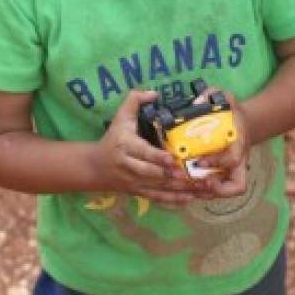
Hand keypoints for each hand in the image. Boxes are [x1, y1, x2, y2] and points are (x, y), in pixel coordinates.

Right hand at [93, 90, 199, 207]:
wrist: (96, 167)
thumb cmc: (113, 138)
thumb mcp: (120, 117)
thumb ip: (134, 100)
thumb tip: (154, 93)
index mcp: (126, 146)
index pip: (143, 153)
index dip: (158, 157)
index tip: (173, 159)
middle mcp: (130, 166)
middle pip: (151, 174)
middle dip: (171, 176)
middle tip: (190, 175)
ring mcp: (135, 182)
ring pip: (158, 188)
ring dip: (178, 189)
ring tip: (198, 188)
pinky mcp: (139, 192)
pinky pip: (157, 198)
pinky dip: (173, 201)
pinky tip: (189, 199)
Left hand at [189, 87, 249, 199]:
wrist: (243, 121)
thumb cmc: (232, 112)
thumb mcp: (225, 98)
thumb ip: (212, 95)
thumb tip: (197, 102)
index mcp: (239, 144)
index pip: (233, 159)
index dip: (217, 163)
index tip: (199, 162)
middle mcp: (239, 161)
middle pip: (236, 186)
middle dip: (216, 189)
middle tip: (195, 183)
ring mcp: (232, 170)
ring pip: (225, 192)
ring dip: (206, 193)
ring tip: (186, 188)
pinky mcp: (224, 174)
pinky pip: (216, 190)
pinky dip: (201, 191)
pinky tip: (185, 186)